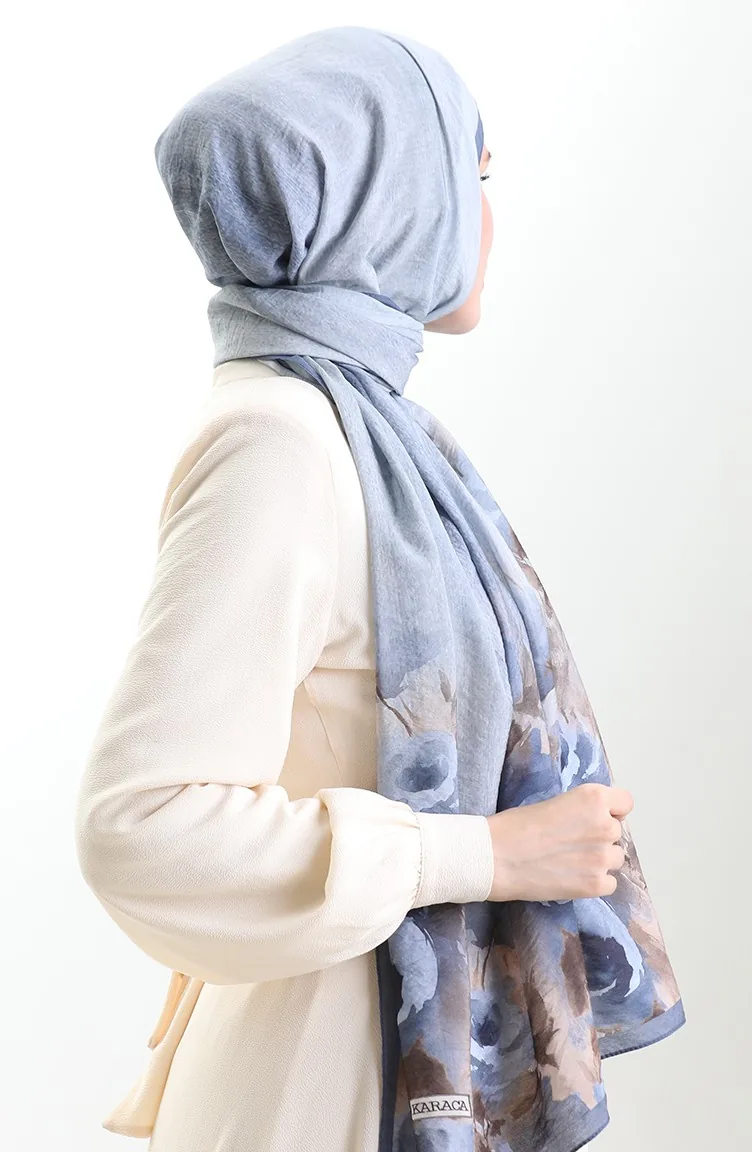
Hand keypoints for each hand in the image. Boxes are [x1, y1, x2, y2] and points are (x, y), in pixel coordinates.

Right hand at [485, 782, 632, 901]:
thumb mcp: (555, 802)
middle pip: (617, 833)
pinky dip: (594, 882)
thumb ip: (581, 810)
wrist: (496, 857)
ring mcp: (603, 857)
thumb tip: (593, 823)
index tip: (595, 818)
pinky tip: (571, 877)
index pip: (625, 803)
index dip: (611, 810)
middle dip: (599, 837)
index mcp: (594, 798)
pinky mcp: (596, 884)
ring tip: (569, 862)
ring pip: (614, 858)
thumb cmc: (516, 826)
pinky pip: (609, 883)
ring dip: (598, 860)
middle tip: (571, 843)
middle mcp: (605, 825)